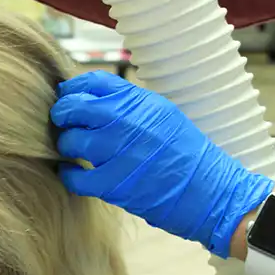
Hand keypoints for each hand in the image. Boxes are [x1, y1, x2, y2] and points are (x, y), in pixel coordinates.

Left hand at [50, 71, 274, 258]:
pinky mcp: (114, 184)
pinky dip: (69, 175)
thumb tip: (88, 97)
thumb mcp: (162, 114)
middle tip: (63, 124)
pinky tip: (72, 172)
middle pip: (74, 108)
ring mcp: (120, 153)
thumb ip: (128, 103)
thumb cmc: (186, 153)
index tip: (67, 98)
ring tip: (74, 150)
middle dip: (62, 115)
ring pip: (71, 141)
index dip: (73, 90)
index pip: (93, 82)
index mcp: (140, 102)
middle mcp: (128, 121)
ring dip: (67, 146)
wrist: (211, 192)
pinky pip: (75, 176)